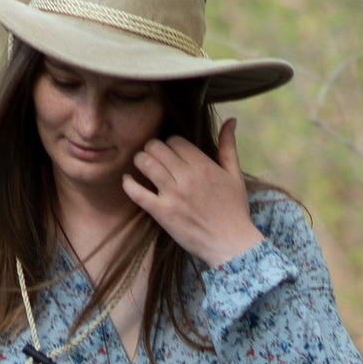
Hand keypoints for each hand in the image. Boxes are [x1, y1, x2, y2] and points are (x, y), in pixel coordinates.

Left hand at [123, 116, 256, 267]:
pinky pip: (137, 193)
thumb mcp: (235, 175)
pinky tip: (128, 180)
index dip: (170, 143)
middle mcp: (186, 177)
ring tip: (142, 165)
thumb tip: (231, 120)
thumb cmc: (234, 210)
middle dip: (152, 148)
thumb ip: (228, 146)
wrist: (231, 243)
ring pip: (146, 163)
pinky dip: (128, 184)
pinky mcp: (162, 213)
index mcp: (203, 165)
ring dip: (140, 160)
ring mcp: (173, 195)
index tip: (170, 152)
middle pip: (157, 148)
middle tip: (153, 156)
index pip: (175, 140)